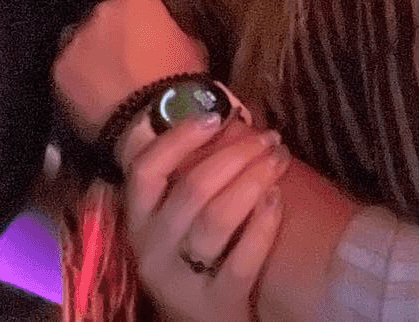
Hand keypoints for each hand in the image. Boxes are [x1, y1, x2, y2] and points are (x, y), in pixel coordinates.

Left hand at [53, 0, 208, 139]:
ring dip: (92, 56)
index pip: (137, 2)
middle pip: (105, 19)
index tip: (150, 42)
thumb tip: (164, 40)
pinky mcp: (58, 70)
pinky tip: (92, 97)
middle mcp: (100, 12)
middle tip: (127, 62)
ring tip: (108, 81)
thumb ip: (172, 33)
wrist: (151, 121)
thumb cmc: (178, 80)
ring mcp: (76, 40)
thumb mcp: (192, 46)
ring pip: (82, 43)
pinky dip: (78, 80)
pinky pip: (68, 70)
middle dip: (114, 36)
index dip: (144, 23)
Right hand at [126, 118, 290, 321]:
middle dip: (237, 154)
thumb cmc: (201, 254)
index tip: (217, 116)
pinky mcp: (214, 307)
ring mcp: (180, 282)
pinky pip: (241, 261)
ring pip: (216, 220)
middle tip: (269, 138)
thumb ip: (194, 173)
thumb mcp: (183, 217)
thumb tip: (228, 117)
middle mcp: (152, 251)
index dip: (180, 138)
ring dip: (253, 180)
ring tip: (279, 160)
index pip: (145, 170)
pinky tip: (278, 200)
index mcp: (140, 221)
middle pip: (192, 189)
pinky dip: (262, 226)